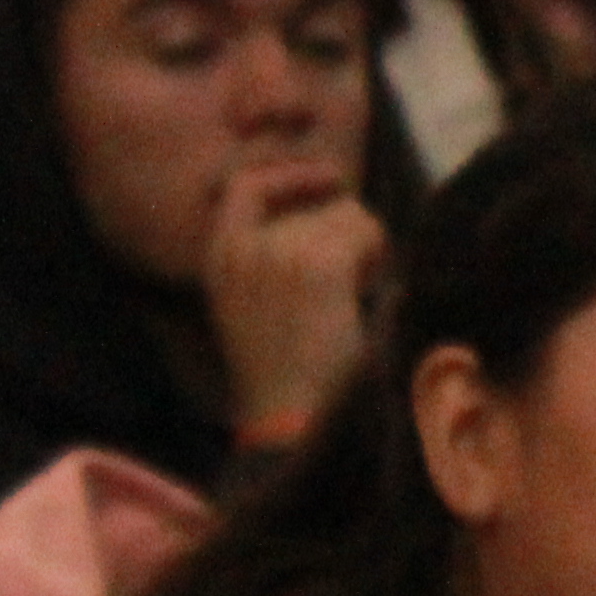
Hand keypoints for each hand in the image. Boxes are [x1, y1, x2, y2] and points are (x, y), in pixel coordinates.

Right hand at [202, 159, 384, 434]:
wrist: (294, 420)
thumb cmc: (288, 371)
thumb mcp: (257, 300)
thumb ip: (274, 249)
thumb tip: (332, 193)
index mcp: (218, 258)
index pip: (245, 185)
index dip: (291, 175)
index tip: (330, 181)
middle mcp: (241, 248)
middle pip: (314, 200)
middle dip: (345, 229)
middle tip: (349, 281)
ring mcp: (278, 252)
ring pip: (348, 212)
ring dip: (362, 247)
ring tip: (347, 299)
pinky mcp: (318, 264)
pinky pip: (366, 230)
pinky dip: (376, 258)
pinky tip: (360, 297)